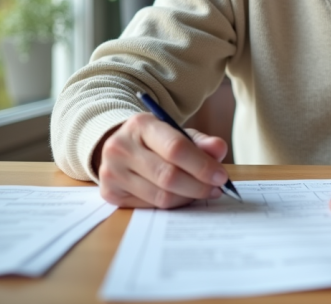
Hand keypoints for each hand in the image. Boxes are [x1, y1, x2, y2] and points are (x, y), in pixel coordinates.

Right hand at [93, 113, 230, 208]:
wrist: (121, 145)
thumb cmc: (155, 140)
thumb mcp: (178, 133)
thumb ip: (201, 142)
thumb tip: (219, 149)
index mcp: (140, 125)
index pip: (176, 148)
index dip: (202, 165)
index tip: (221, 176)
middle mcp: (120, 147)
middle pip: (168, 176)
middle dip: (198, 186)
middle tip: (217, 189)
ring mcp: (111, 171)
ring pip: (160, 196)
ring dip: (187, 198)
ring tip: (202, 192)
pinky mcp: (110, 193)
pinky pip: (149, 206)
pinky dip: (171, 204)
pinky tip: (181, 196)